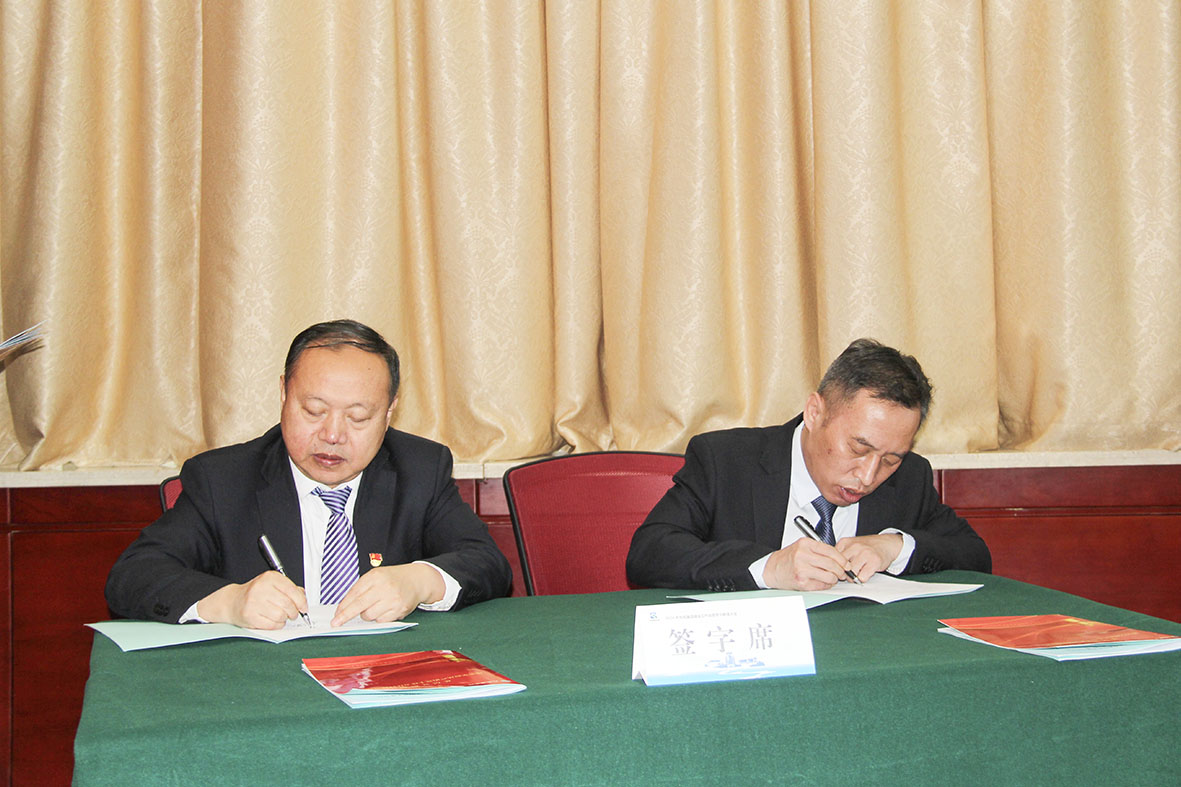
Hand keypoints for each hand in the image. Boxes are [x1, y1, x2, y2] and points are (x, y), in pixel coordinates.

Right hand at [196, 571, 307, 628]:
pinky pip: (272, 625)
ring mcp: (254, 602)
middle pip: (288, 604)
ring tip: (280, 616)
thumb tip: (303, 598)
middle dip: (294, 612)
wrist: (232, 602)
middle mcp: (261, 588)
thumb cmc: (256, 593)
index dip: (302, 602)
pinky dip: (276, 625)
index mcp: (270, 578)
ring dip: (284, 619)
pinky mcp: (250, 616)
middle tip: (293, 614)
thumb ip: (290, 589)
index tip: (304, 607)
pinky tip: (272, 620)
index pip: (293, 591)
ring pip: (281, 615)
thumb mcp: (273, 585)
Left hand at [331, 564, 445, 625]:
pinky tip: (383, 610)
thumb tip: (344, 608)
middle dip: (346, 616)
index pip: (354, 594)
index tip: (335, 616)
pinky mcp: (400, 610)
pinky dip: (378, 618)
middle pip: (359, 606)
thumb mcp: (375, 576)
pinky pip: (381, 621)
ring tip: (374, 607)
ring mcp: (393, 599)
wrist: (417, 580)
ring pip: (369, 616)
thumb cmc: (393, 579)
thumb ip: (360, 589)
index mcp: (375, 576)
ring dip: (366, 615)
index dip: (343, 607)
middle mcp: (384, 587)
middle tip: (337, 623)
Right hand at [762, 539, 857, 590]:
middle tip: (843, 573)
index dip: (842, 559)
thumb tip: (840, 560)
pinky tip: (823, 582)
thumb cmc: (788, 559)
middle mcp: (803, 555)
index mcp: (805, 544)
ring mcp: (802, 569)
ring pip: (829, 575)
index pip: (831, 551)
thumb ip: (819, 551)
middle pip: (832, 564)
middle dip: (841, 571)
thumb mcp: (803, 548)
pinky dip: (826, 585)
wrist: (772, 569)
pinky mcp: (802, 581)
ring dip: (834, 579)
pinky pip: (821, 585)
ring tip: (832, 578)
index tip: (847, 564)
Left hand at [835, 533, 903, 581]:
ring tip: (859, 571)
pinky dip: (863, 578)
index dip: (836, 568)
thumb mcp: (850, 546)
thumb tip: (832, 570)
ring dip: (854, 577)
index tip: (840, 570)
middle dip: (844, 574)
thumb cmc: (867, 547)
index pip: (832, 560)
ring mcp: (864, 553)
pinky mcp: (874, 561)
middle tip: (850, 573)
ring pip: (851, 573)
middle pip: (841, 567)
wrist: (885, 544)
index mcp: (845, 542)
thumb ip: (840, 555)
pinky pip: (862, 577)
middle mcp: (854, 546)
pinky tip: (866, 572)